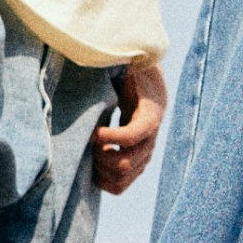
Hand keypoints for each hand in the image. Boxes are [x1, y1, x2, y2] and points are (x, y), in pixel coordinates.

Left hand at [94, 59, 166, 193]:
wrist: (147, 84)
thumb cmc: (130, 73)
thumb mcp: (125, 66)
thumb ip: (113, 66)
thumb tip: (90, 57)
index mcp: (151, 113)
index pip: (133, 135)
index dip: (110, 137)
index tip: (92, 130)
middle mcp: (152, 138)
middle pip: (126, 163)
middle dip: (101, 155)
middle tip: (90, 140)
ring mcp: (145, 154)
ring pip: (123, 177)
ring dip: (101, 168)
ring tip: (92, 149)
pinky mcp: (137, 163)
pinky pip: (121, 184)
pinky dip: (104, 179)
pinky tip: (96, 158)